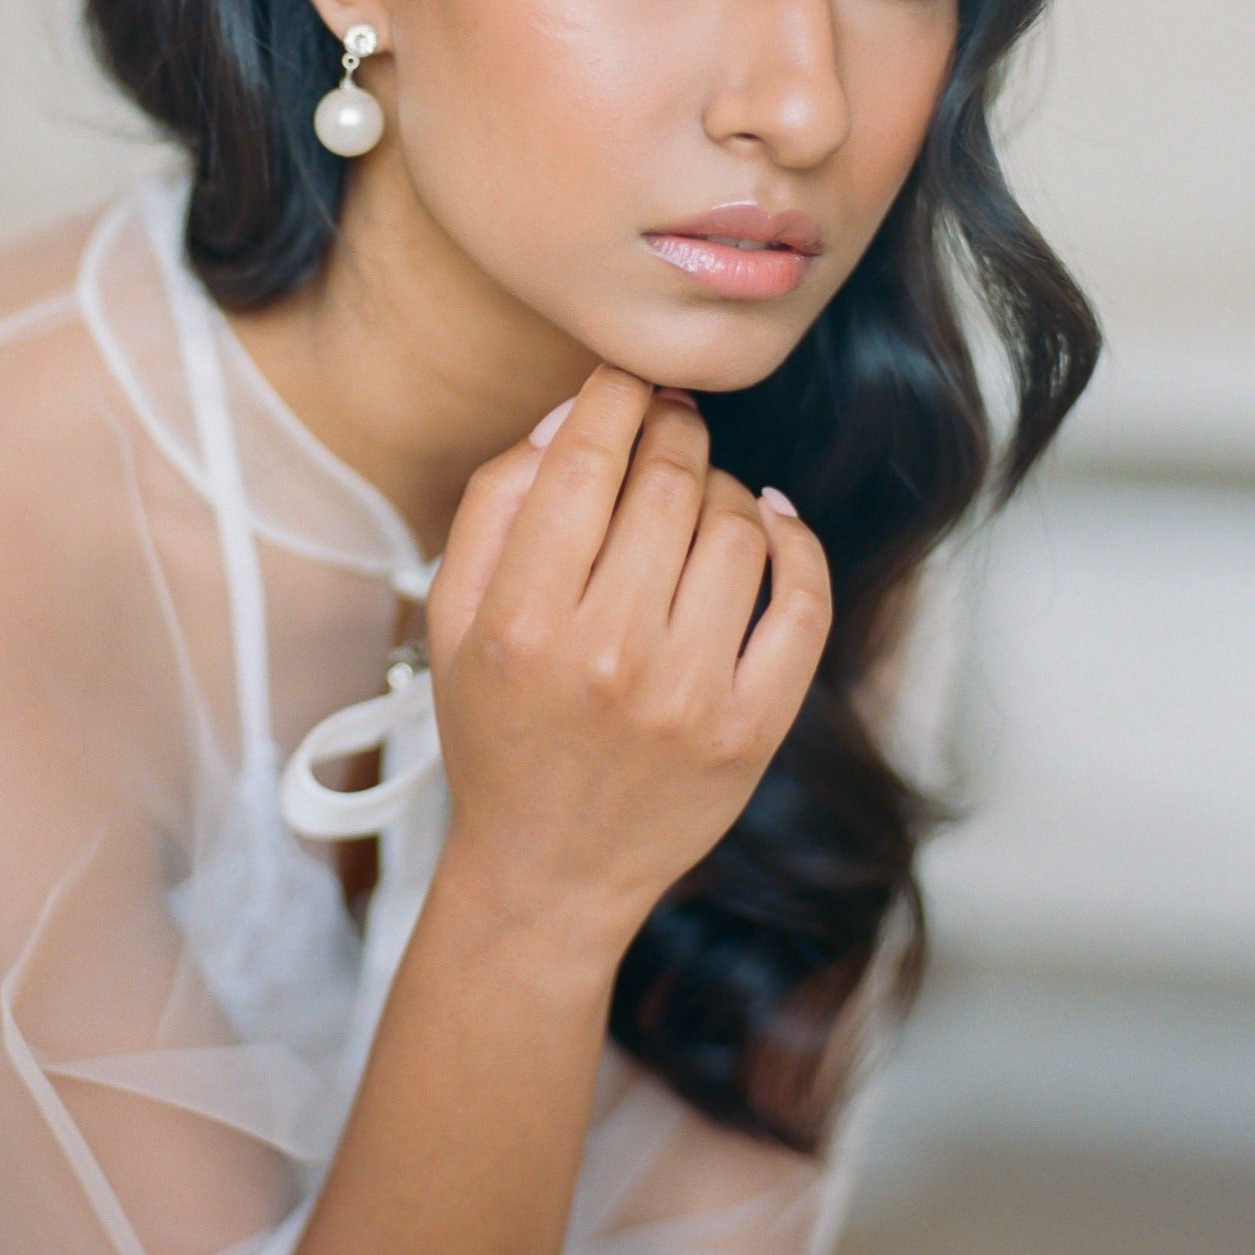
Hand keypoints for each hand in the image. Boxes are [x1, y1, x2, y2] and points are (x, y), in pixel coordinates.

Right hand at [426, 368, 830, 953]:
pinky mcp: (752, 730)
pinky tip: (772, 523)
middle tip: (670, 424)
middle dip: (674, 432)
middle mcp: (608, 655)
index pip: (584, 461)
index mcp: (523, 621)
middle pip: (669, 483)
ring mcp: (690, 697)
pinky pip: (802, 602)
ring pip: (738, 528)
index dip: (616, 396)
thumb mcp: (452, 618)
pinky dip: (797, 544)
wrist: (548, 872)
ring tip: (699, 497)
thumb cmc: (496, 730)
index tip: (628, 382)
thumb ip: (496, 507)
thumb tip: (567, 416)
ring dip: (725, 488)